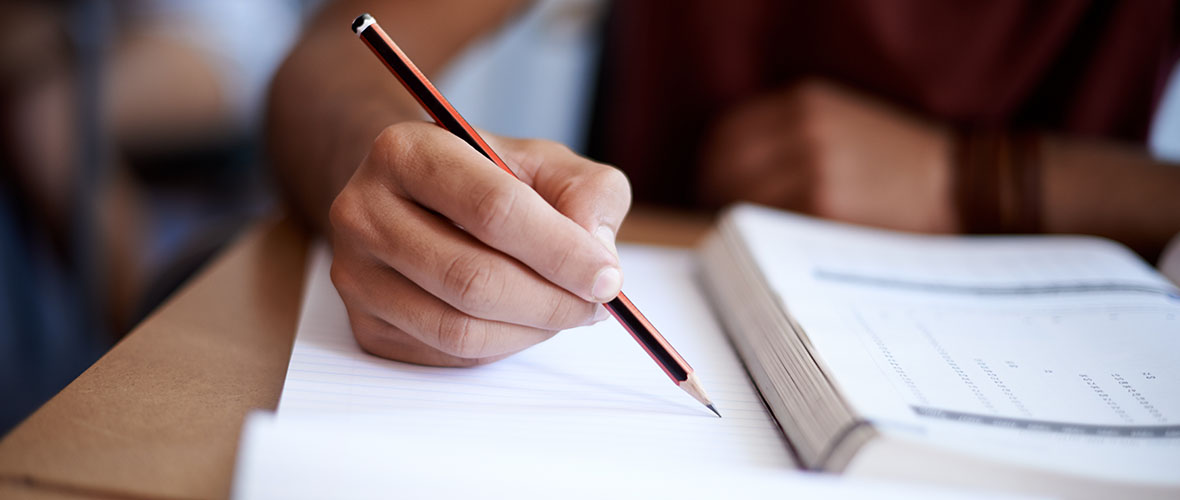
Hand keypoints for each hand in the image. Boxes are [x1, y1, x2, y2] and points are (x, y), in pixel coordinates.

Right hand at [329, 122, 630, 365]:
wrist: (416, 197)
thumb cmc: (487, 177)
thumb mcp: (545, 162)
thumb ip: (587, 192)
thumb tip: (596, 252)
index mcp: (406, 151)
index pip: (492, 209)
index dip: (560, 251)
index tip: (608, 278)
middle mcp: (364, 210)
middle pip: (473, 278)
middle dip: (552, 300)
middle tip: (597, 304)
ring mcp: (356, 273)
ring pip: (459, 327)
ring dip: (531, 330)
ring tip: (566, 310)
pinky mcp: (365, 324)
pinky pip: (447, 353)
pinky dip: (502, 345)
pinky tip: (523, 319)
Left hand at [699, 80, 956, 232]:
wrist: (957, 184)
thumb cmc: (897, 162)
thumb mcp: (841, 121)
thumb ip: (788, 134)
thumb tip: (727, 172)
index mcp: (804, 101)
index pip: (726, 134)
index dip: (713, 166)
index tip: (713, 188)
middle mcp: (804, 128)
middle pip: (725, 168)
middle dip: (717, 197)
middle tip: (724, 223)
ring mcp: (813, 168)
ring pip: (742, 200)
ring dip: (737, 223)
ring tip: (748, 241)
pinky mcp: (824, 208)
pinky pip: (770, 226)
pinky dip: (763, 241)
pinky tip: (773, 251)